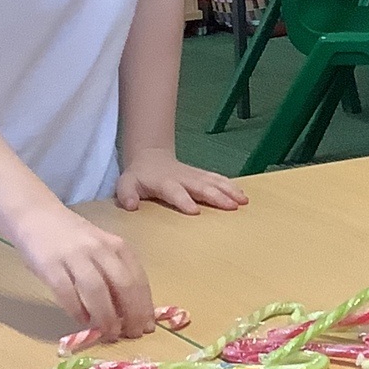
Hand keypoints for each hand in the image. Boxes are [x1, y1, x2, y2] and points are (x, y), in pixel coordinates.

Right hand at [12, 202, 155, 341]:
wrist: (36, 215)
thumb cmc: (73, 239)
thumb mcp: (101, 249)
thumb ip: (115, 272)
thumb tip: (128, 312)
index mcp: (117, 245)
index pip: (138, 278)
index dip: (145, 306)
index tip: (147, 327)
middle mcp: (99, 249)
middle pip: (123, 285)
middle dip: (131, 314)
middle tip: (131, 334)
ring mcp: (74, 255)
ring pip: (97, 291)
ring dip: (106, 317)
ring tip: (109, 334)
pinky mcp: (50, 264)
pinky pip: (67, 293)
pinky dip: (77, 311)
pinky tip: (82, 321)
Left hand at [115, 150, 247, 215]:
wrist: (151, 157)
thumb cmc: (139, 176)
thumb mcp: (125, 184)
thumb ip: (126, 195)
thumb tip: (131, 206)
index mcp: (165, 183)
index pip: (175, 192)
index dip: (184, 200)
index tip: (195, 211)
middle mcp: (183, 178)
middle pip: (202, 187)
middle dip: (217, 196)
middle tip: (231, 207)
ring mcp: (195, 176)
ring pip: (214, 182)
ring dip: (229, 191)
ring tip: (243, 201)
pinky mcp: (202, 175)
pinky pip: (218, 179)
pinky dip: (231, 186)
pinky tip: (243, 195)